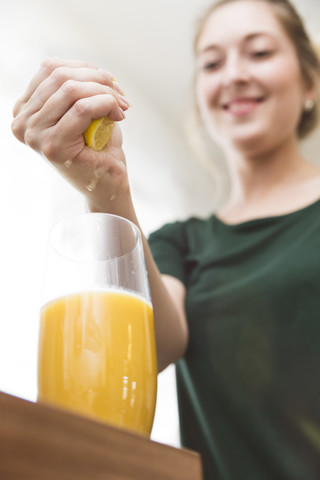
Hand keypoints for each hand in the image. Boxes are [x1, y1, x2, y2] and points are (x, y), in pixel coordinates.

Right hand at [12, 58, 130, 209]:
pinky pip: (82, 109)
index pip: (50, 68)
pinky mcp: (52, 147)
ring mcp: (34, 135)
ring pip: (72, 90)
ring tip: (121, 105)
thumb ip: (77, 87)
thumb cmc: (97, 149)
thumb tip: (92, 70)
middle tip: (120, 95)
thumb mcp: (83, 110)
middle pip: (60, 76)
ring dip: (104, 92)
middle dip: (98, 79)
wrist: (107, 184)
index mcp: (25, 110)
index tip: (110, 84)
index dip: (85, 69)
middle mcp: (23, 122)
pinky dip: (105, 104)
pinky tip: (118, 115)